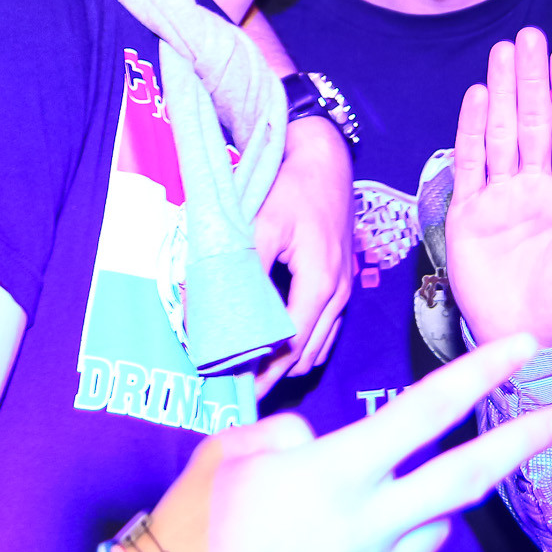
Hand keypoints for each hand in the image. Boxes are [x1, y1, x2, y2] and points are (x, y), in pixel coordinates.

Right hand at [149, 333, 551, 551]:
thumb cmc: (200, 527)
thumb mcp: (233, 456)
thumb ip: (285, 436)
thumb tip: (314, 443)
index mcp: (339, 472)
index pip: (428, 410)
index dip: (481, 372)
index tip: (522, 345)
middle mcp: (371, 521)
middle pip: (467, 477)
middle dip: (520, 444)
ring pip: (438, 522)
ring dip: (438, 498)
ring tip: (404, 484)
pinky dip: (407, 535)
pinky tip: (377, 528)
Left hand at [253, 114, 353, 395]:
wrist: (326, 162)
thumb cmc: (293, 189)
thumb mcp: (261, 223)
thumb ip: (238, 269)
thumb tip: (207, 310)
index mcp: (320, 284)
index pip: (290, 346)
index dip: (262, 371)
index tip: (234, 388)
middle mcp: (338, 295)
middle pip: (305, 355)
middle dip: (273, 375)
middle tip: (237, 389)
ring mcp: (344, 292)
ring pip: (317, 348)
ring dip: (287, 364)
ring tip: (251, 374)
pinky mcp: (342, 285)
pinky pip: (325, 332)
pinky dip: (302, 347)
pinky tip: (276, 348)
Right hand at [446, 28, 551, 348]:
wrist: (527, 343)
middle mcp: (534, 187)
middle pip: (533, 121)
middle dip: (532, 78)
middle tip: (528, 36)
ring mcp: (500, 197)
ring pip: (502, 133)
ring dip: (503, 92)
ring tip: (503, 53)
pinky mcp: (469, 213)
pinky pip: (470, 163)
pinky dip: (472, 129)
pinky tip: (478, 97)